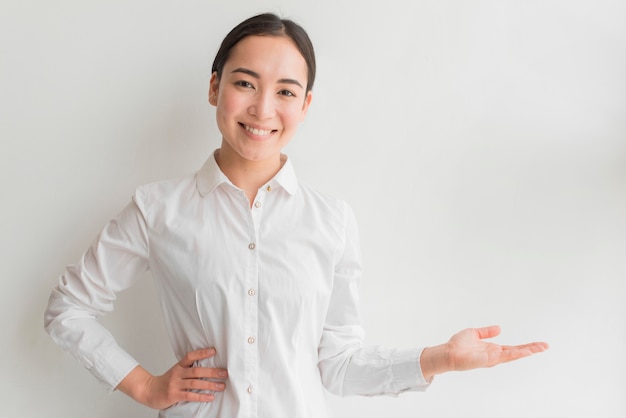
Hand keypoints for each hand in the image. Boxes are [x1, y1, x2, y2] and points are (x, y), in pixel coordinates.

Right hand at [116, 348, 227, 409]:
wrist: (148, 391)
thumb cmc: (165, 381)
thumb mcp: (176, 371)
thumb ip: (188, 369)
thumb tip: (208, 368)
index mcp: (179, 366)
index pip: (191, 356)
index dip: (202, 353)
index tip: (214, 351)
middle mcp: (177, 373)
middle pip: (197, 371)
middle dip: (212, 372)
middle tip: (224, 373)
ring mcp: (175, 384)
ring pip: (195, 383)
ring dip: (210, 385)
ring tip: (221, 386)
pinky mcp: (174, 395)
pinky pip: (190, 396)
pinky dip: (201, 396)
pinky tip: (210, 397)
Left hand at [420, 325, 547, 378]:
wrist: (448, 352)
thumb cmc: (458, 345)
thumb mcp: (475, 333)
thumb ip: (487, 331)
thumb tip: (500, 328)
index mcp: (493, 349)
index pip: (513, 348)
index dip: (526, 346)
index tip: (538, 344)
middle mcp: (495, 355)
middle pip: (517, 352)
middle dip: (531, 349)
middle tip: (546, 346)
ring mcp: (493, 358)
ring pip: (514, 355)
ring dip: (527, 351)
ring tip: (540, 348)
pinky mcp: (489, 359)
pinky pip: (504, 356)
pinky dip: (515, 354)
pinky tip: (525, 351)